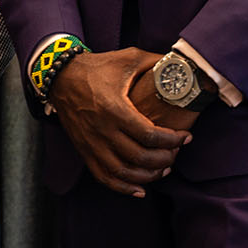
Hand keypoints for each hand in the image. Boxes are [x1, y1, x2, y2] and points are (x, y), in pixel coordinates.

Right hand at [47, 48, 190, 197]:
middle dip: (165, 159)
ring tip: (163, 170)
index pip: (150, 134)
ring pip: (123, 172)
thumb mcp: (128, 58)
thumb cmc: (97, 67)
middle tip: (176, 153)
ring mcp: (91, 143)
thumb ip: (156, 62)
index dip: (173, 140)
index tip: (186, 137)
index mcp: (114, 108)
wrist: (61, 76)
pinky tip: (140, 189)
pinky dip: (123, 188)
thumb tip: (183, 65)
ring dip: (148, 176)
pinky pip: (104, 176)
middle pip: (140, 157)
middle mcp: (102, 129)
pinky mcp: (84, 150)